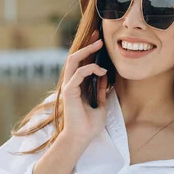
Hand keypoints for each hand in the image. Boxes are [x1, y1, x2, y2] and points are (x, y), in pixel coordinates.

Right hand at [61, 29, 108, 143]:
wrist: (82, 137)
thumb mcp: (100, 103)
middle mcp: (71, 84)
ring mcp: (69, 86)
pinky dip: (91, 69)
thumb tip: (105, 75)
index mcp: (78, 86)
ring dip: (86, 51)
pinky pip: (79, 73)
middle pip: (75, 57)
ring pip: (73, 60)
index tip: (99, 41)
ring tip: (99, 44)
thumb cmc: (90, 125)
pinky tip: (102, 71)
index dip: (89, 51)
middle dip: (87, 45)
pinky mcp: (69, 91)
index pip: (82, 63)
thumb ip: (100, 89)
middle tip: (99, 36)